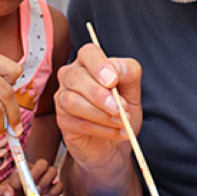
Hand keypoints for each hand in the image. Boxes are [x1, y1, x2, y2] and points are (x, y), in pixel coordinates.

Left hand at [0, 159, 63, 195]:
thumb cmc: (12, 192)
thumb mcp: (4, 191)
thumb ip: (4, 190)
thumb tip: (9, 194)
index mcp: (25, 167)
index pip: (26, 164)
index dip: (22, 174)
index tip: (16, 187)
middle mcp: (38, 170)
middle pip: (43, 162)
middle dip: (38, 172)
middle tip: (32, 185)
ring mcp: (48, 178)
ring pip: (53, 171)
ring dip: (46, 182)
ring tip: (38, 194)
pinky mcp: (54, 189)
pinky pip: (60, 185)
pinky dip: (54, 192)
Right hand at [54, 44, 142, 170]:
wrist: (116, 142)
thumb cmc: (122, 109)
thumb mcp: (133, 89)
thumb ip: (128, 73)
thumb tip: (117, 69)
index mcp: (89, 62)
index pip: (88, 53)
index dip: (99, 65)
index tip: (113, 81)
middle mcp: (71, 75)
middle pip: (76, 77)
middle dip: (99, 95)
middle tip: (120, 108)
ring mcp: (63, 97)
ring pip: (72, 101)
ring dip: (101, 114)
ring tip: (122, 121)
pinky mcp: (63, 120)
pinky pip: (78, 122)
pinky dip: (101, 129)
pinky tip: (117, 132)